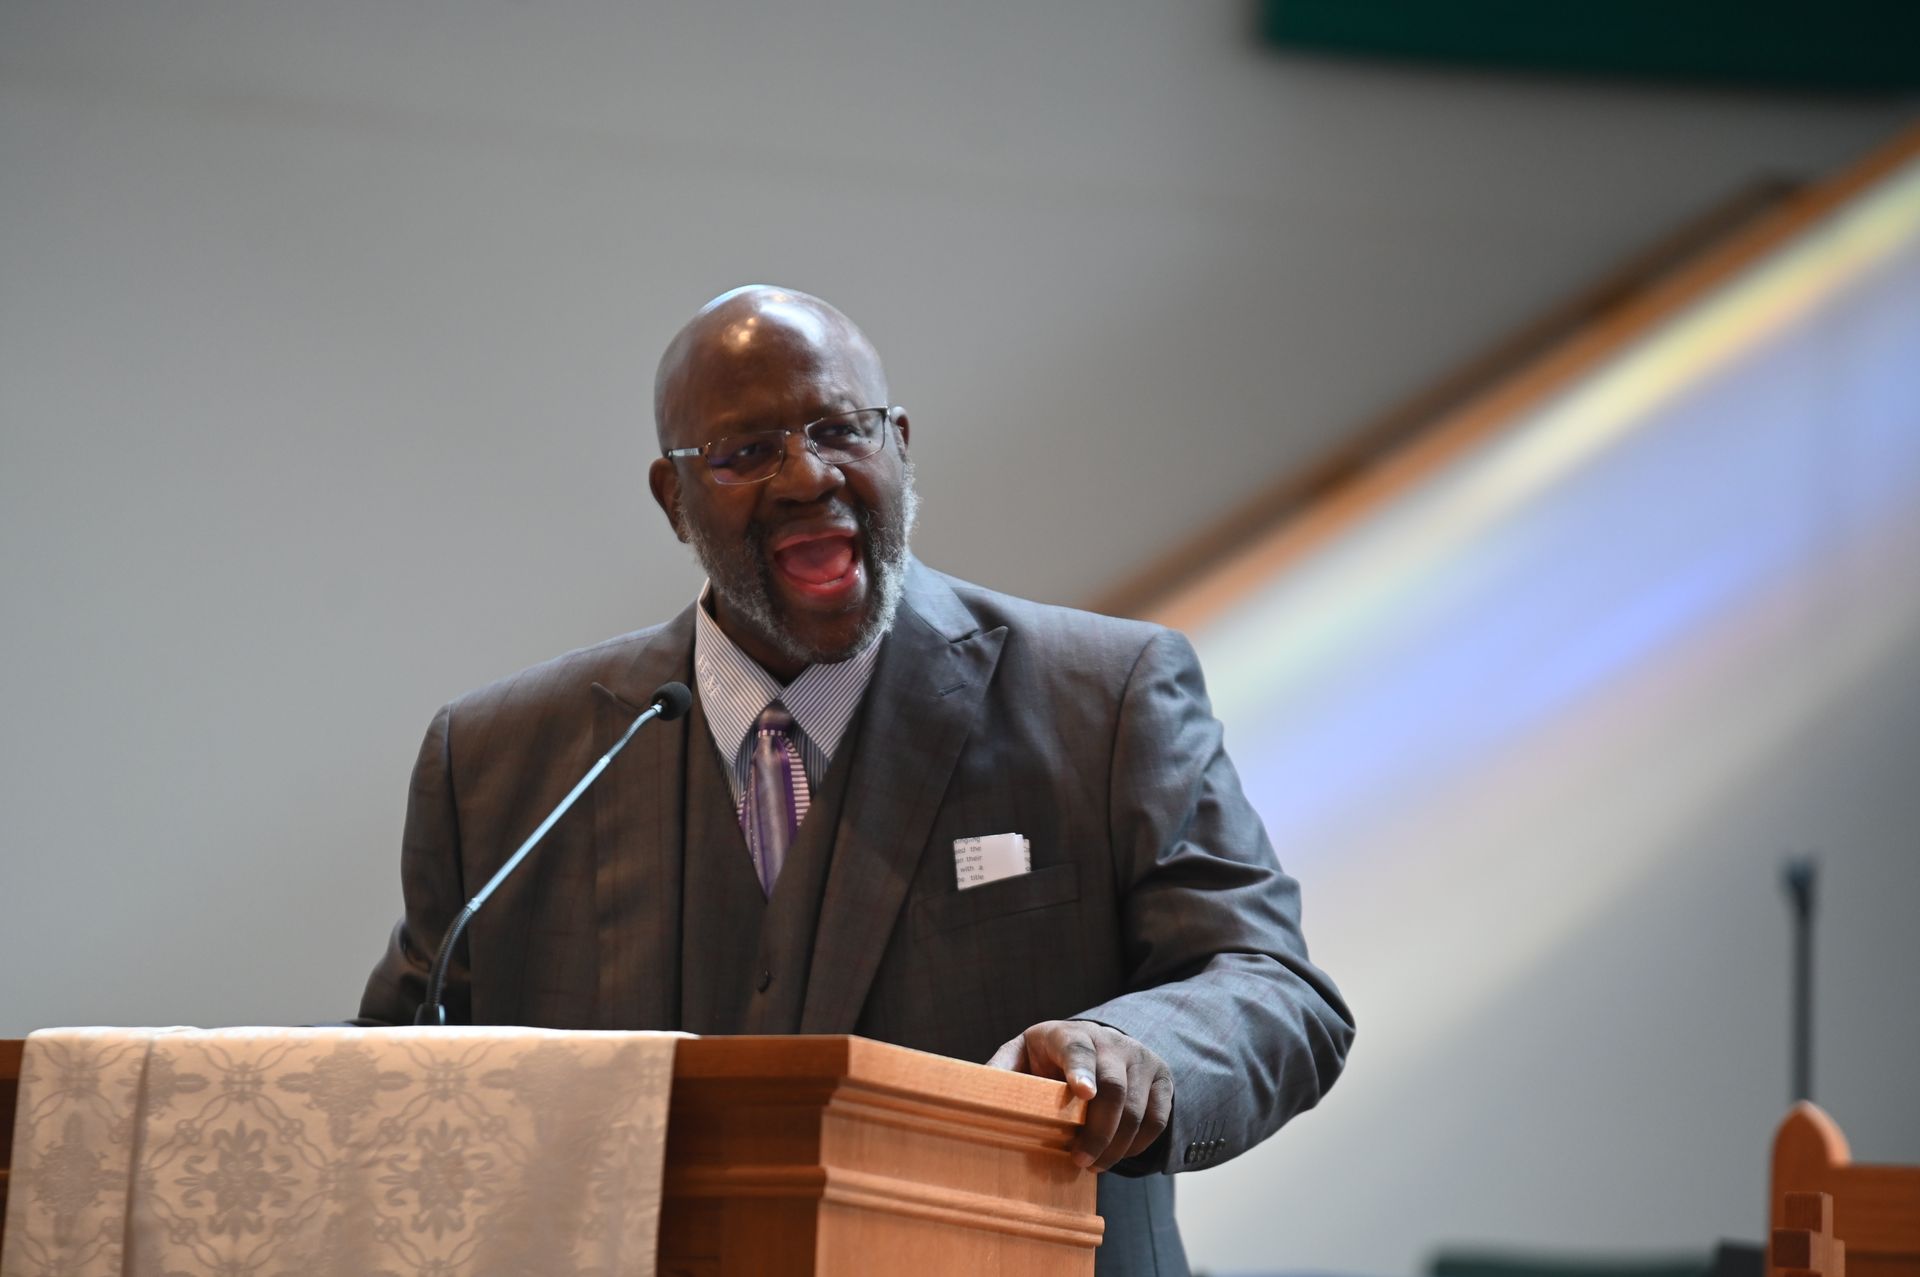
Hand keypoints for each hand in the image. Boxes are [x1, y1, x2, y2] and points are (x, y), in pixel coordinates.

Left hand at [987, 1019, 1172, 1171]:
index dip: (1080, 1069)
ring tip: (1095, 1165)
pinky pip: (1157, 1119)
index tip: (1082, 1093)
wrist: (1095, 1044)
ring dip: (1116, 1145)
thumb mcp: (1021, 1057)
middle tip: (1080, 1160)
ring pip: (1137, 1109)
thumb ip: (1001, 1073)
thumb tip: (972, 1096)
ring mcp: (1140, 1058)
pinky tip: (1118, 1156)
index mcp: (1068, 1034)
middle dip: (1098, 1131)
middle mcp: (1110, 1041)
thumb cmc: (1047, 1058)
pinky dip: (1138, 1144)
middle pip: (1113, 1087)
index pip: (1077, 1047)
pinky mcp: (1161, 1078)